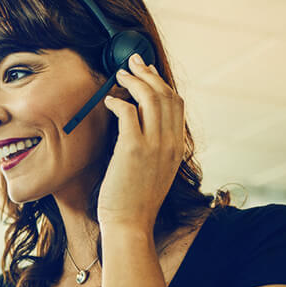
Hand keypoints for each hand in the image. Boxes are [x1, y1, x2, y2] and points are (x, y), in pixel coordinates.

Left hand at [98, 52, 185, 230]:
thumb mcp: (155, 171)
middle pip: (165, 95)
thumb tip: (140, 127)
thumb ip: (155, 148)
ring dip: (133, 81)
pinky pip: (128, 112)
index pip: (176, 104)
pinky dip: (118, 102)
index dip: (161, 83)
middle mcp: (169, 142)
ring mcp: (153, 144)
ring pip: (150, 98)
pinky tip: (109, 101)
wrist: (130, 224)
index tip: (148, 72)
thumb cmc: (136, 201)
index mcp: (176, 147)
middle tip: (133, 62)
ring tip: (120, 74)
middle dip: (148, 73)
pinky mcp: (133, 148)